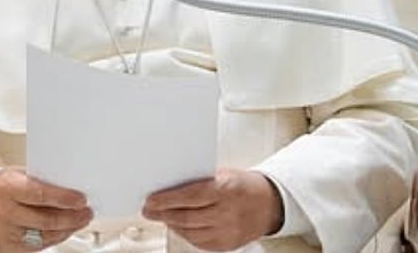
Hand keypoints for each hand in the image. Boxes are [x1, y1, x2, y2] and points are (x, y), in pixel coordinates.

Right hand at [0, 167, 92, 249]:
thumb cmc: (5, 186)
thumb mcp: (19, 174)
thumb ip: (41, 180)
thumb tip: (70, 186)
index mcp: (6, 188)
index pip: (39, 194)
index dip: (63, 198)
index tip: (81, 199)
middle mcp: (4, 212)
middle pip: (45, 220)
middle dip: (71, 217)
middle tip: (86, 212)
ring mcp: (6, 232)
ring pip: (45, 236)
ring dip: (68, 229)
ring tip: (81, 220)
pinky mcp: (11, 247)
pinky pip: (39, 246)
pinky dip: (56, 238)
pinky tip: (65, 230)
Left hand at [142, 169, 283, 250]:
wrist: (269, 204)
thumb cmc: (243, 185)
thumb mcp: (223, 174)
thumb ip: (199, 180)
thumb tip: (169, 184)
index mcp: (226, 189)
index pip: (189, 196)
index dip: (166, 199)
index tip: (151, 200)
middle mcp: (228, 213)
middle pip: (187, 216)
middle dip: (162, 213)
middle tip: (148, 210)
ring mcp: (228, 231)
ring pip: (191, 232)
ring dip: (172, 224)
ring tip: (161, 216)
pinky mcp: (228, 244)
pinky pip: (200, 242)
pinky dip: (185, 234)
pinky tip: (178, 226)